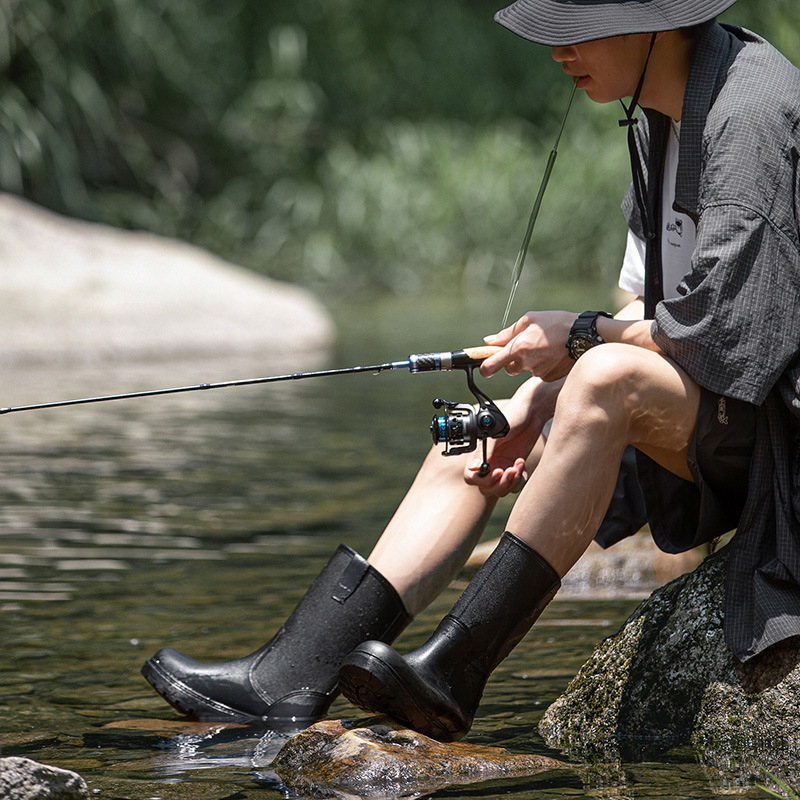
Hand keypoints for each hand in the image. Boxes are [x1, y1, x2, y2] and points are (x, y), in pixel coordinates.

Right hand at [463, 378, 559, 497]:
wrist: (532, 412)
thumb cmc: (511, 416)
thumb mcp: (496, 432)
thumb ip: (484, 450)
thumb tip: (473, 467)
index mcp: (478, 453)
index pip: (471, 476)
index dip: (482, 479)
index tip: (497, 472)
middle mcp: (488, 462)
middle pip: (486, 487)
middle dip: (499, 484)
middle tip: (510, 471)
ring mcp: (501, 465)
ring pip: (500, 489)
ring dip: (511, 482)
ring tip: (518, 466)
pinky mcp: (514, 466)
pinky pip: (514, 485)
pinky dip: (520, 480)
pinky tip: (522, 465)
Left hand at [480, 311, 574, 381]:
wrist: (584, 335)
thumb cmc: (556, 323)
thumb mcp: (530, 320)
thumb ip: (507, 333)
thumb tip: (489, 341)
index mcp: (518, 348)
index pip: (491, 366)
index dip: (485, 368)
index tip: (484, 369)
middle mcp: (526, 363)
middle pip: (509, 369)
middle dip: (512, 360)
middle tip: (526, 346)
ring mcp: (538, 372)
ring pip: (525, 370)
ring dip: (529, 361)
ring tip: (544, 346)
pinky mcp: (548, 377)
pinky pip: (539, 373)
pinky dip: (542, 365)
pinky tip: (552, 354)